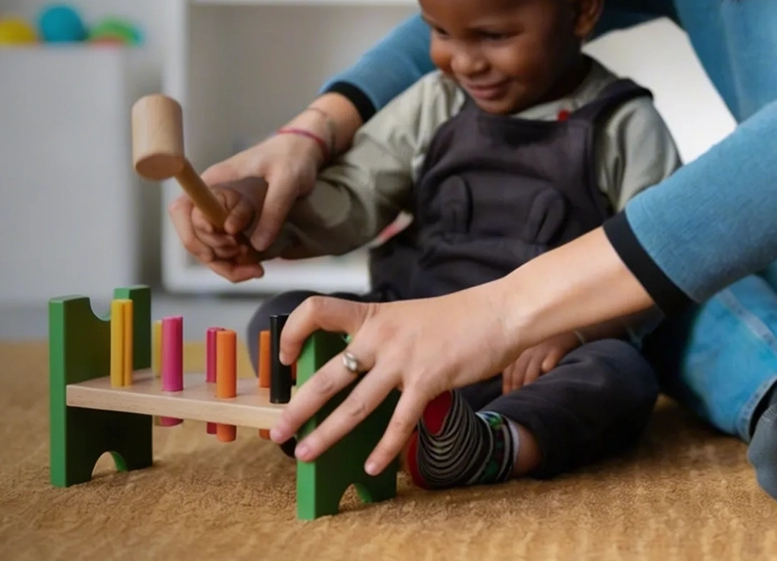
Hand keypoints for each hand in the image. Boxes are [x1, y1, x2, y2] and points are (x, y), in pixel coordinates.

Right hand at [174, 130, 327, 278]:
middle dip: (216, 255)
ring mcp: (222, 213)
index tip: (225, 243)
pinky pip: (225, 251)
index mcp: (215, 182)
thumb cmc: (291, 157)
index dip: (194, 233)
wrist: (303, 152)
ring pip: (209, 249)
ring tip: (255, 268)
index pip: (183, 209)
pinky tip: (256, 267)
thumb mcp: (287, 180)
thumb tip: (256, 245)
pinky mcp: (235, 224)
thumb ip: (273, 210)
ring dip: (226, 265)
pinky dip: (236, 264)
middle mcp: (212, 200)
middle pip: (195, 236)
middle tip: (247, 254)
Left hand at [267, 228, 655, 475]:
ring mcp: (403, 360)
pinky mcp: (428, 381)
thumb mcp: (406, 317)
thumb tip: (353, 369)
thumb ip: (380, 337)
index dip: (293, 332)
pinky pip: (398, 421)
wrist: (500, 313)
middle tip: (277, 431)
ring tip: (305, 454)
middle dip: (297, 407)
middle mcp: (380, 336)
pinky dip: (384, 448)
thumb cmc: (455, 318)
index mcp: (372, 314)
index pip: (316, 310)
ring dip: (326, 434)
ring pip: (354, 404)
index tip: (286, 358)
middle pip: (326, 374)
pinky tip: (373, 467)